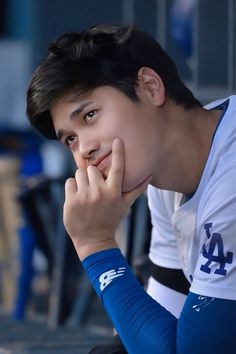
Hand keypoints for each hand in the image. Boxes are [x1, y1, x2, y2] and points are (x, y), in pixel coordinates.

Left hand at [63, 138, 150, 259]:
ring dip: (82, 181)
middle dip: (92, 175)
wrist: (94, 240)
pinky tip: (78, 198)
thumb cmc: (111, 219)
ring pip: (79, 173)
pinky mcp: (71, 201)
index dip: (118, 153)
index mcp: (114, 192)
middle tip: (94, 187)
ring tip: (86, 193)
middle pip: (92, 169)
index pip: (117, 168)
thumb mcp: (125, 205)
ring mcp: (84, 196)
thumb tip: (150, 174)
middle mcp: (99, 192)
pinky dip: (73, 187)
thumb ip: (137, 188)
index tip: (117, 140)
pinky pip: (70, 182)